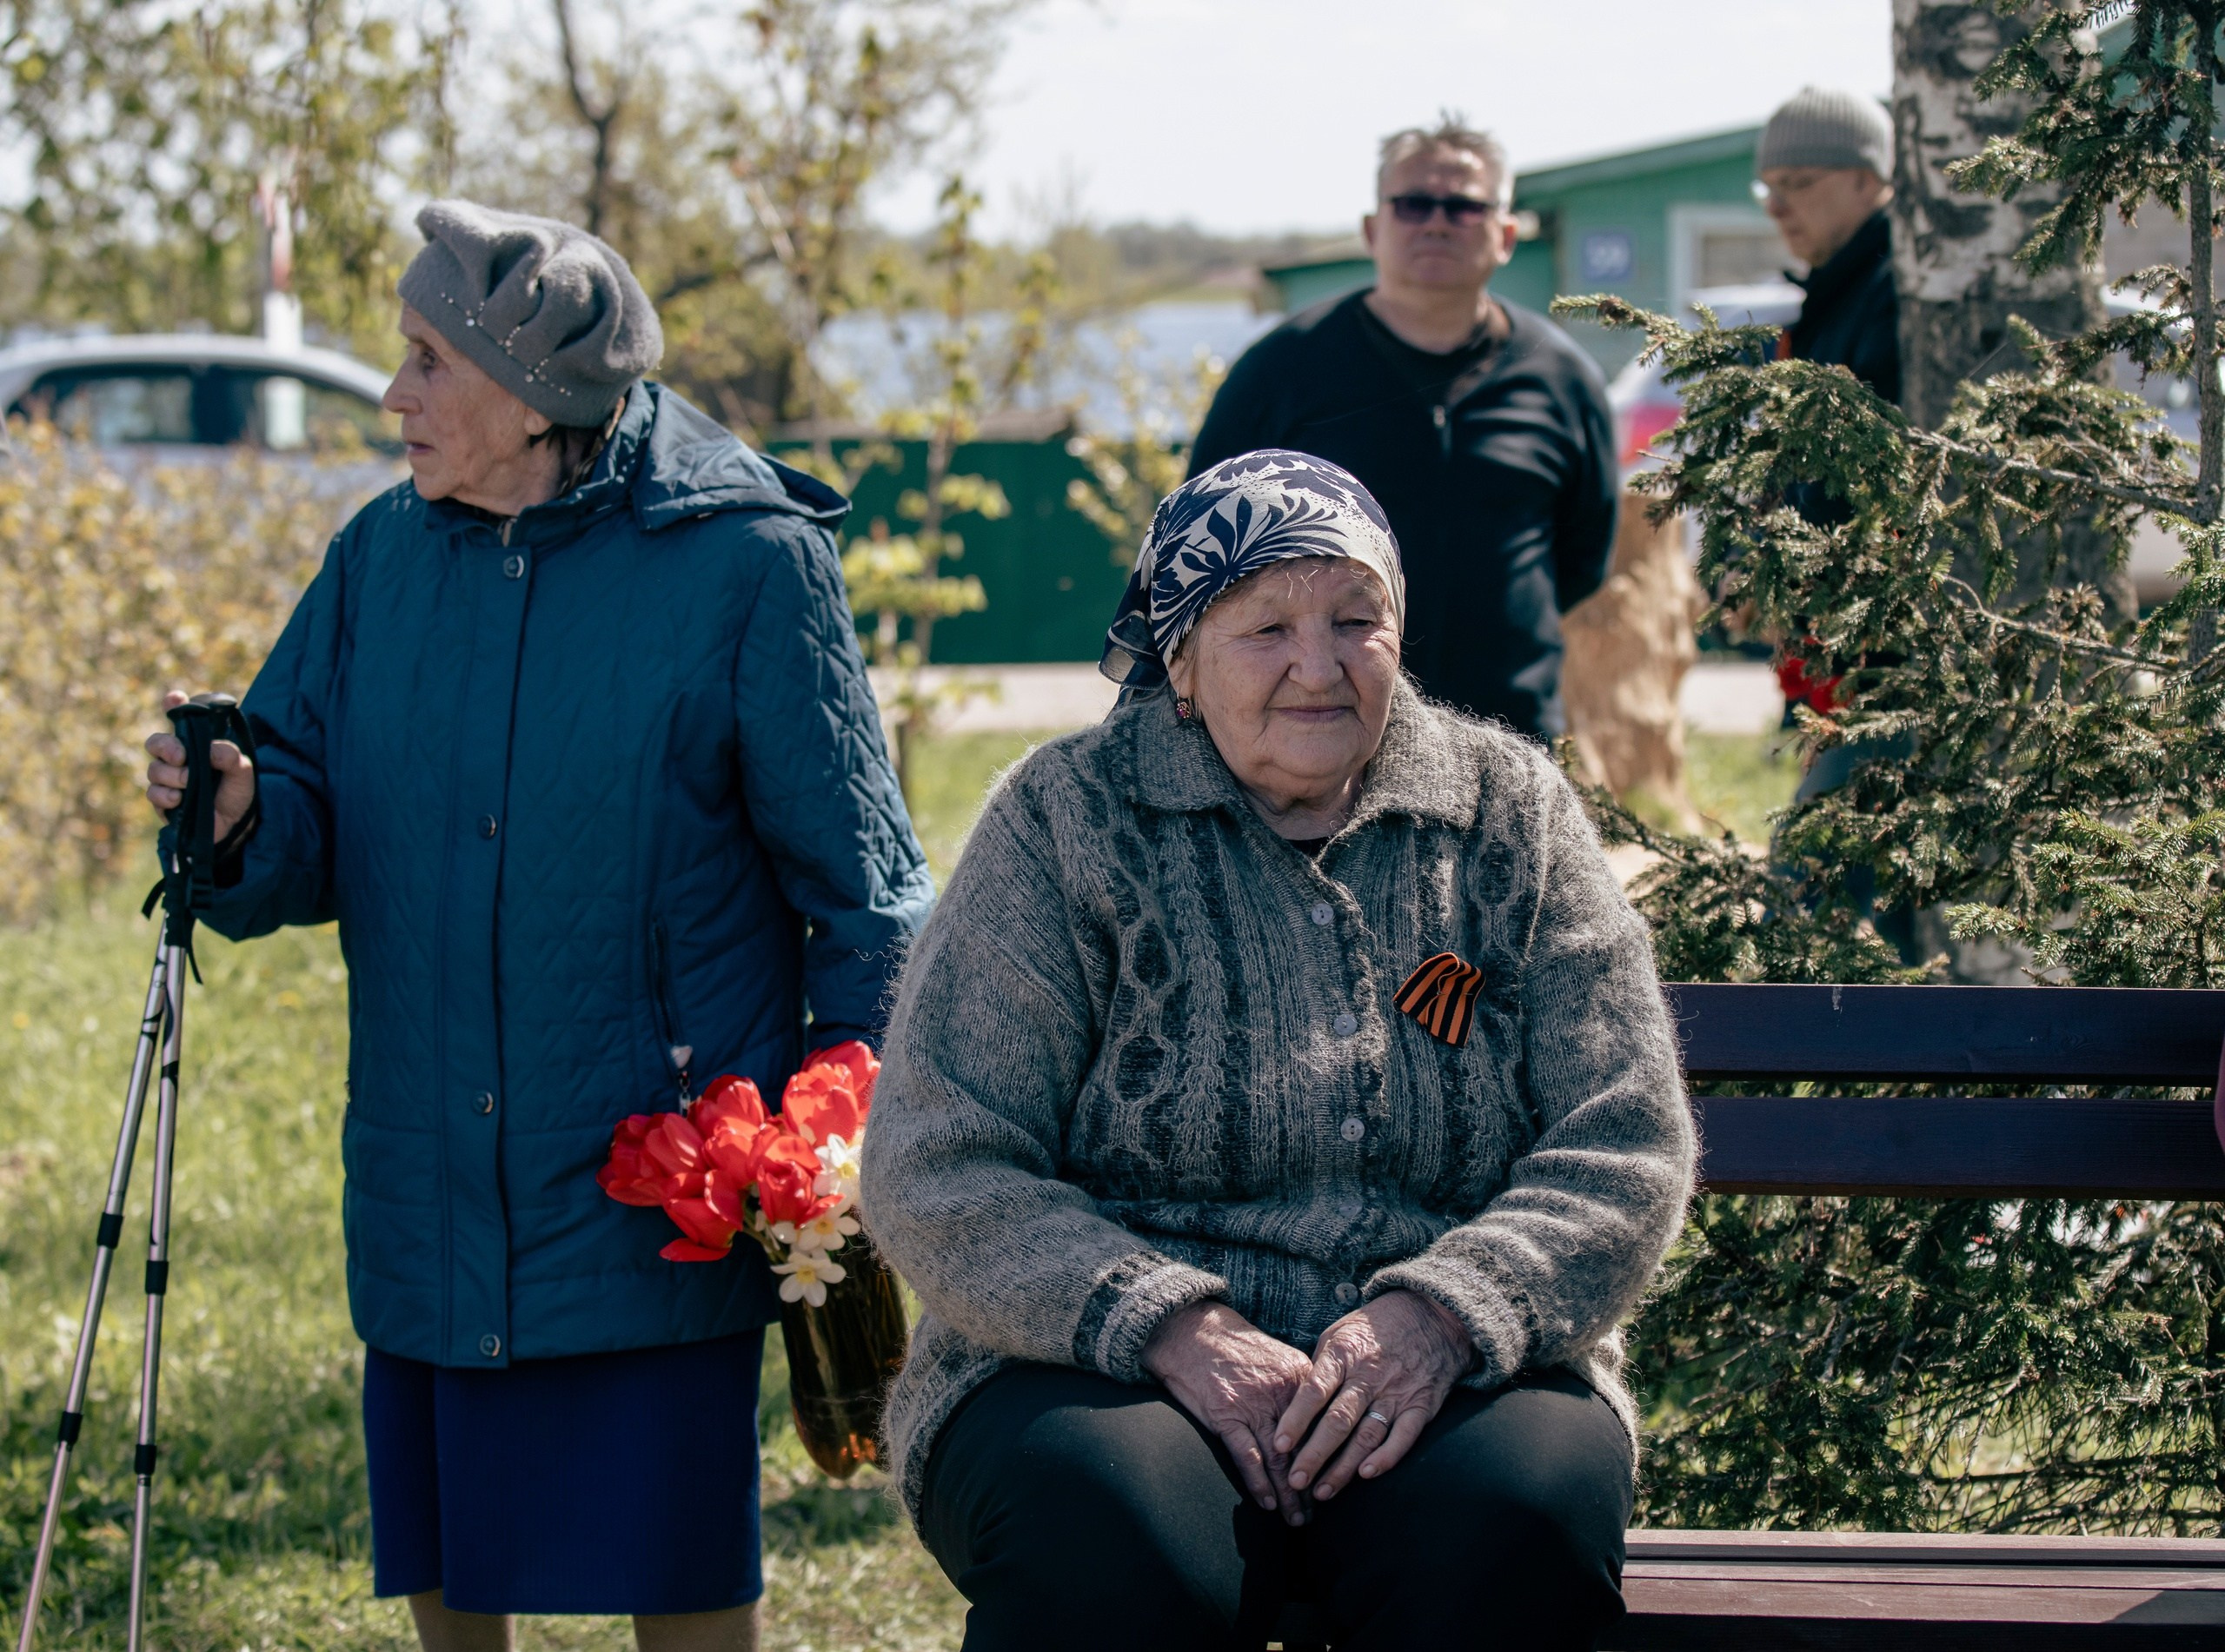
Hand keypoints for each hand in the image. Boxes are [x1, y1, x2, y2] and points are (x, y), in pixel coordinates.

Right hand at [144, 690, 254, 839]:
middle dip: (165, 747)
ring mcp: (167, 779)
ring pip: (154, 770)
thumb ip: (230, 755)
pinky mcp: (162, 801)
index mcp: (195, 745)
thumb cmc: (236, 791)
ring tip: (189, 783)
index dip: (173, 705)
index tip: (175, 698)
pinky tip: (179, 798)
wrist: (236, 824)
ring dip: (172, 776)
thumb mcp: (242, 771)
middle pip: (156, 743)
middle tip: (182, 757)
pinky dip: (166, 794)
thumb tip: (211, 750)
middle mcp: (177, 759)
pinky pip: (154, 793)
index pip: (179, 719)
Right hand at [1143, 1300, 1314, 1525]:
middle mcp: (1283, 1392)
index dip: (1332, 1456)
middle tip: (1320, 1510)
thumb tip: (1317, 1417)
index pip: (1325, 1425)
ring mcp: (1254, 1405)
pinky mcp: (1227, 1415)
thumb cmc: (1233, 1345)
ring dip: (1290, 1494)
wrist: (1192, 1330)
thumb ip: (1299, 1386)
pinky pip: (1247, 1458)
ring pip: (1280, 1459)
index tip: (1337, 1479)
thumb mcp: (1278, 1357)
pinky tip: (1268, 1504)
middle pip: (1306, 1446)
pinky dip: (1259, 1484)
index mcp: (1301, 1376)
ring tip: (1297, 1519)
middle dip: (1315, 1483)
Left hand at [1275, 1290, 1471, 1501]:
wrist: (1431, 1316)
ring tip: (1322, 1491)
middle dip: (1314, 1454)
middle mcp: (1369, 1375)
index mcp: (1343, 1354)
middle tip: (1295, 1481)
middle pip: (1337, 1421)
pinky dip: (1386, 1457)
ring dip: (1343, 1467)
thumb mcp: (1339, 1333)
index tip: (1278, 1445)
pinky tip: (1366, 1475)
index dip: (1296, 1420)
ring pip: (1366, 1436)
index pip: (1314, 1391)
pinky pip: (1404, 1437)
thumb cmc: (1375, 1327)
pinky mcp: (1420, 1406)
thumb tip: (1295, 1401)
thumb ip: (1320, 1367)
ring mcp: (1396, 1392)